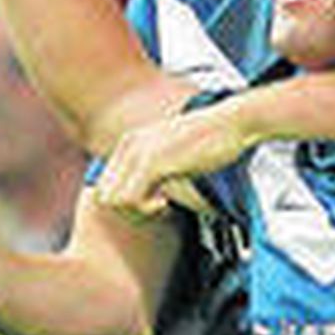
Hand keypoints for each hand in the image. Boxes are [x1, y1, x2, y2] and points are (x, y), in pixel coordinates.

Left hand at [94, 107, 231, 218]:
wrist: (231, 122)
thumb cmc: (210, 141)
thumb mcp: (172, 153)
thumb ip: (152, 170)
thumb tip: (143, 196)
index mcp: (129, 142)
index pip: (103, 185)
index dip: (124, 202)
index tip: (150, 202)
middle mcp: (128, 145)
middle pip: (103, 195)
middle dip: (126, 210)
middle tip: (154, 207)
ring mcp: (138, 153)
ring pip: (112, 200)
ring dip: (136, 211)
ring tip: (161, 205)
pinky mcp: (153, 162)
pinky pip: (132, 199)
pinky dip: (147, 209)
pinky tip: (166, 203)